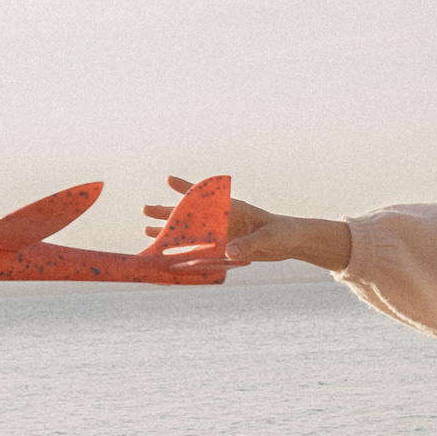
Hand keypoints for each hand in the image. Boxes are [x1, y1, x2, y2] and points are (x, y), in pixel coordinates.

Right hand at [144, 176, 352, 271]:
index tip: (168, 179)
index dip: (186, 187)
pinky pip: (199, 252)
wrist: (291, 242)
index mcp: (232, 207)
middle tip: (144, 209)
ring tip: (146, 232)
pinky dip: (183, 253)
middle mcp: (222, 219)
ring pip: (190, 233)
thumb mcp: (268, 236)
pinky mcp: (223, 250)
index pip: (205, 196)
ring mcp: (220, 234)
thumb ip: (249, 243)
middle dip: (167, 212)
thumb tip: (228, 251)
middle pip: (189, 214)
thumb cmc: (283, 232)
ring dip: (170, 233)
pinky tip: (167, 256)